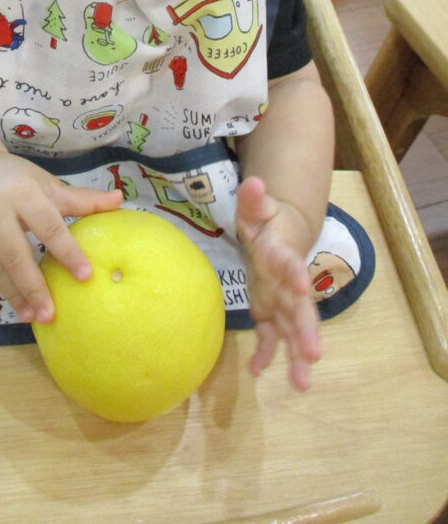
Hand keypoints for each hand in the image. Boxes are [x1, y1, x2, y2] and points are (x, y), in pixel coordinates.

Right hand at [0, 152, 122, 324]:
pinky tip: (18, 303)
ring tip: (33, 317)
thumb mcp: (50, 185)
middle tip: (51, 315)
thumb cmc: (20, 181)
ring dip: (15, 294)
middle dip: (33, 287)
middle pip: (15, 254)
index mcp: (23, 193)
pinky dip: (2, 287)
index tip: (86, 276)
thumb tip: (120, 199)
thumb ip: (83, 199)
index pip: (48, 227)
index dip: (67, 252)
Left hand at [236, 176, 320, 390]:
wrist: (279, 236)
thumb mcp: (257, 208)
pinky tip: (258, 372)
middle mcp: (286, 284)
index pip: (289, 264)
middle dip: (307, 331)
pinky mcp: (269, 312)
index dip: (295, 273)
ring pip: (292, 331)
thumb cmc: (266, 221)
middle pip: (300, 309)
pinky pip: (270, 337)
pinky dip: (266, 354)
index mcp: (281, 256)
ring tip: (303, 384)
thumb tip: (254, 183)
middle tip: (314, 355)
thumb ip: (254, 199)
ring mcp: (281, 301)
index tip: (302, 286)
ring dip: (296, 356)